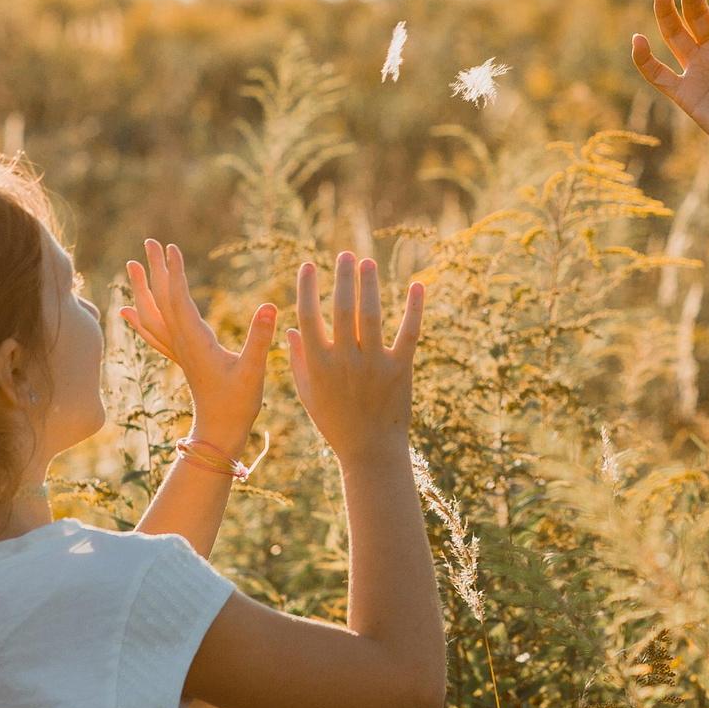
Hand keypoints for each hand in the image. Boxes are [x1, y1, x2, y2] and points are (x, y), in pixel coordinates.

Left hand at [122, 239, 276, 453]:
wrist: (221, 430)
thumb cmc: (239, 402)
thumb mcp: (254, 369)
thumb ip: (260, 337)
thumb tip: (270, 306)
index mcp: (196, 341)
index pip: (180, 299)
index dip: (175, 273)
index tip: (171, 248)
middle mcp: (182, 342)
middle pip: (162, 300)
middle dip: (155, 270)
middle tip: (150, 242)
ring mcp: (179, 351)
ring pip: (153, 315)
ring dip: (143, 288)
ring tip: (133, 265)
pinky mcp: (182, 358)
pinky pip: (154, 334)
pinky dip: (140, 319)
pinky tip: (128, 310)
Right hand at [288, 252, 425, 465]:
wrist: (370, 452)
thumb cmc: (335, 421)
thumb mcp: (309, 393)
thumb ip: (299, 360)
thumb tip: (291, 328)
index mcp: (319, 365)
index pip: (308, 316)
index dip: (307, 288)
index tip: (308, 265)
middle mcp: (345, 361)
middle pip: (342, 308)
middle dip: (342, 277)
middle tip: (345, 255)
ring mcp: (374, 365)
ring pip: (372, 315)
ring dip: (370, 285)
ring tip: (368, 262)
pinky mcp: (401, 370)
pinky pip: (410, 333)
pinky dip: (414, 308)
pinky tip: (417, 284)